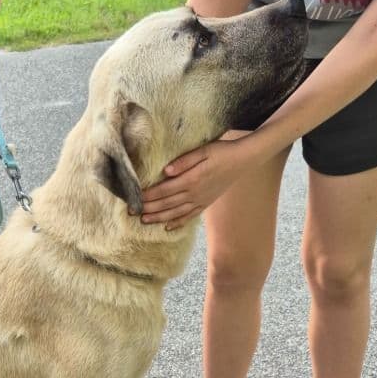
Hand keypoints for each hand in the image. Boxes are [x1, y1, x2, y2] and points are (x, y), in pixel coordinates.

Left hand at [140, 138, 255, 229]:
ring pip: (176, 212)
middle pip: (167, 203)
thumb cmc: (222, 151)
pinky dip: (178, 222)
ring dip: (159, 218)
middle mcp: (195, 193)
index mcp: (192, 180)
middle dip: (149, 208)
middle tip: (132, 212)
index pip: (164, 190)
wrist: (243, 160)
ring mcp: (201, 200)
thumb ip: (184, 161)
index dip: (148, 195)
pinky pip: (190, 216)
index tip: (134, 198)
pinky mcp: (206, 203)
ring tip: (144, 221)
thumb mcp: (203, 150)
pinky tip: (168, 227)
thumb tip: (166, 171)